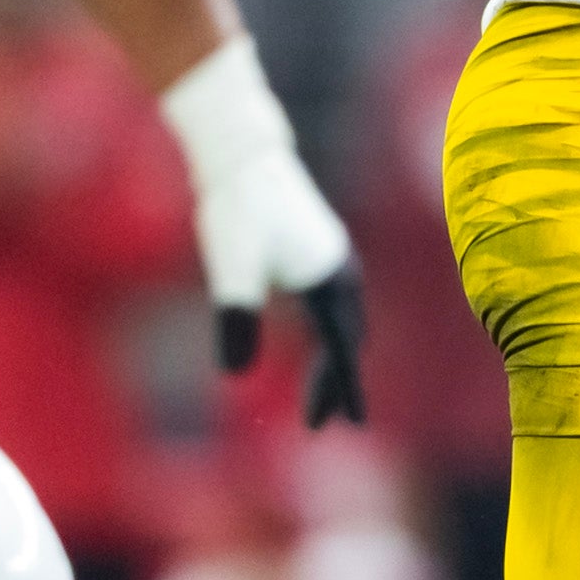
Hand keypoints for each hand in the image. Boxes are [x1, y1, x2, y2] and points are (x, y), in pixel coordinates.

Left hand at [162, 35, 371, 425]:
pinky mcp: (319, 250)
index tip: (348, 426)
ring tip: (316, 395)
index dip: (342, 390)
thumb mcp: (230, 266)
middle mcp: (341, 271)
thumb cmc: (237, 208)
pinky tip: (309, 344)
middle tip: (315, 423)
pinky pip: (334, 306)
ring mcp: (334, 259)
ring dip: (333, 360)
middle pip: (349, 340)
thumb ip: (235, 318)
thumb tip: (234, 375)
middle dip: (335, 382)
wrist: (243, 153)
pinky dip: (327, 334)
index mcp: (328, 279)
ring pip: (344, 322)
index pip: (341, 349)